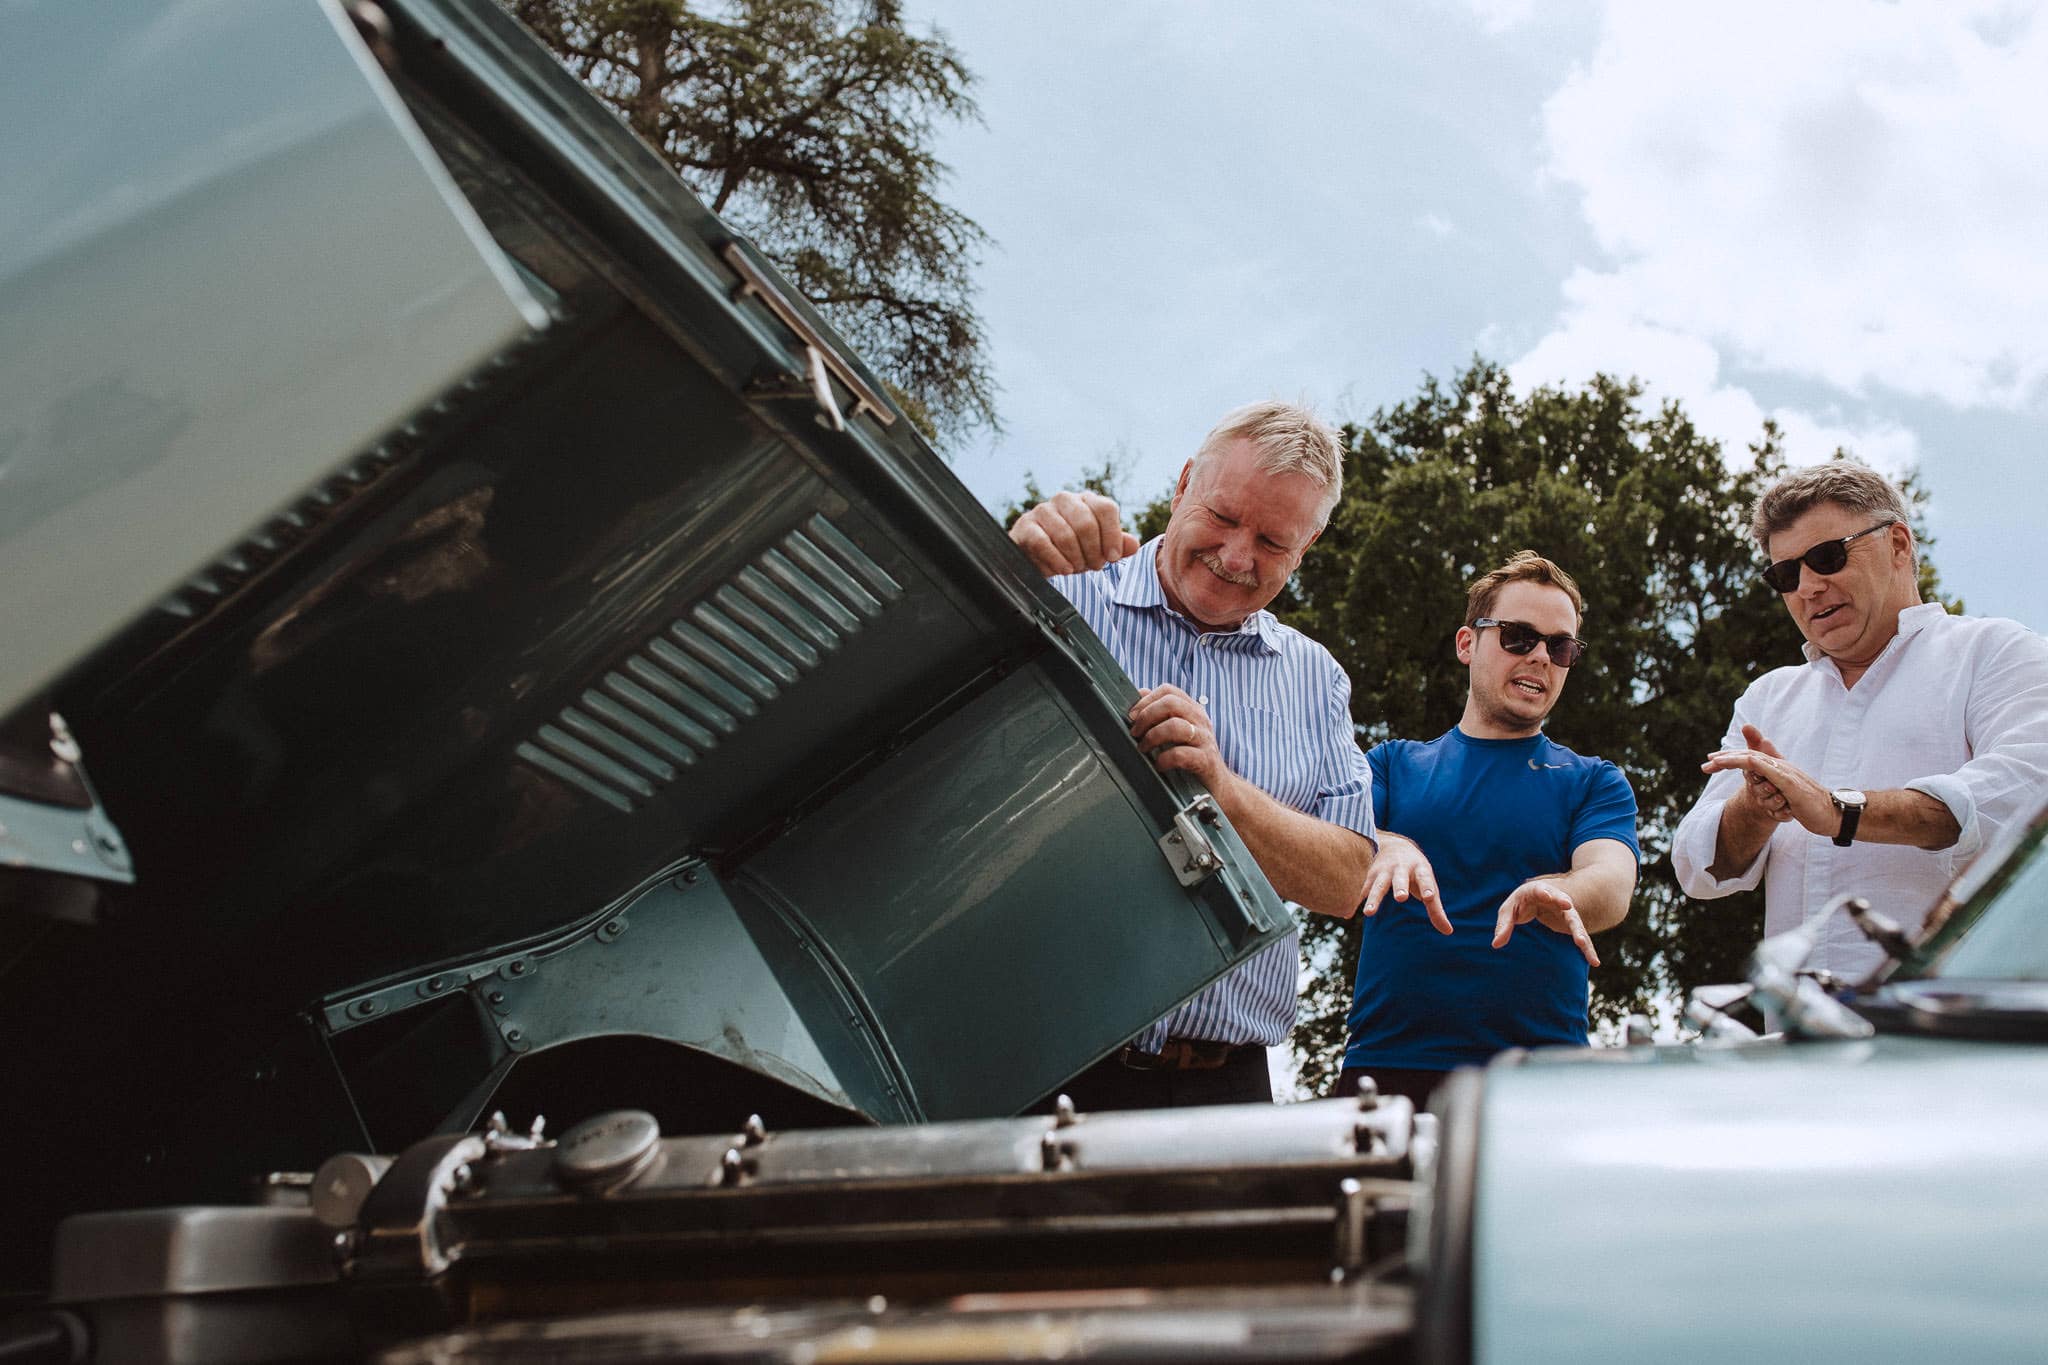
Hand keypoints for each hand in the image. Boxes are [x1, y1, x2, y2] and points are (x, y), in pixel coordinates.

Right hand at [1008, 491, 1140, 576]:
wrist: (1036, 557)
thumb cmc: (1072, 550)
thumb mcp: (1098, 549)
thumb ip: (1117, 546)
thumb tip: (1133, 545)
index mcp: (1086, 501)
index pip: (1106, 508)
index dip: (1112, 535)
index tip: (1113, 557)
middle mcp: (1065, 500)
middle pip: (1086, 523)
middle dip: (1093, 551)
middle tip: (1094, 567)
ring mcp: (1043, 511)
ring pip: (1065, 534)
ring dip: (1075, 558)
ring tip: (1076, 569)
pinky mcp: (1025, 526)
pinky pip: (1043, 543)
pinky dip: (1057, 560)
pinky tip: (1063, 570)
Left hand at [1127, 685, 1226, 788]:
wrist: (1218, 784)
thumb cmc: (1192, 756)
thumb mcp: (1178, 730)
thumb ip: (1161, 713)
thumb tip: (1140, 694)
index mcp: (1192, 710)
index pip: (1169, 691)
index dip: (1146, 700)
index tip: (1131, 715)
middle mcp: (1200, 720)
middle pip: (1171, 703)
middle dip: (1146, 716)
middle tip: (1135, 733)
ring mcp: (1204, 739)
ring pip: (1175, 726)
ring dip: (1152, 737)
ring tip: (1143, 749)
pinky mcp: (1206, 761)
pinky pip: (1181, 754)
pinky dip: (1164, 759)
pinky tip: (1158, 765)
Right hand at [1360, 833, 1452, 934]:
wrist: (1395, 846)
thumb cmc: (1416, 872)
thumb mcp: (1428, 884)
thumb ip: (1436, 909)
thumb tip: (1448, 932)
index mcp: (1419, 869)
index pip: (1425, 879)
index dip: (1428, 888)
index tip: (1430, 897)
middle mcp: (1401, 868)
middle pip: (1400, 879)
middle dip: (1399, 887)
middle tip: (1401, 897)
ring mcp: (1383, 871)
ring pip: (1377, 885)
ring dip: (1373, 898)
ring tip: (1369, 914)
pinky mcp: (1370, 876)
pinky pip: (1362, 889)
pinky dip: (1355, 900)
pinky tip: (1347, 914)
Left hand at [1493, 880, 1597, 965]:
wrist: (1542, 897)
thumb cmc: (1522, 903)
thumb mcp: (1509, 910)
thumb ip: (1503, 925)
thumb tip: (1496, 945)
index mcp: (1536, 891)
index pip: (1539, 889)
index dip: (1543, 891)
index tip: (1546, 893)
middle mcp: (1555, 899)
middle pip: (1561, 900)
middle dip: (1563, 902)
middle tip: (1568, 905)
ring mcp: (1566, 911)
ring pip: (1575, 921)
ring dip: (1579, 933)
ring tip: (1582, 944)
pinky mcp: (1572, 923)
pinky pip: (1581, 937)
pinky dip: (1587, 948)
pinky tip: (1594, 961)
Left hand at [1702, 724, 1835, 835]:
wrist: (1832, 814)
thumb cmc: (1809, 805)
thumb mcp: (1786, 795)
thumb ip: (1772, 786)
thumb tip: (1758, 782)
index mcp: (1778, 769)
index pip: (1750, 758)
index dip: (1730, 758)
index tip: (1712, 762)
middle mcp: (1781, 767)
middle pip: (1749, 756)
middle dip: (1725, 758)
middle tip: (1706, 763)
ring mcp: (1786, 773)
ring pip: (1756, 759)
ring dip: (1734, 759)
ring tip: (1715, 761)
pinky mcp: (1790, 783)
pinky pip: (1769, 769)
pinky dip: (1755, 765)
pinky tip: (1742, 765)